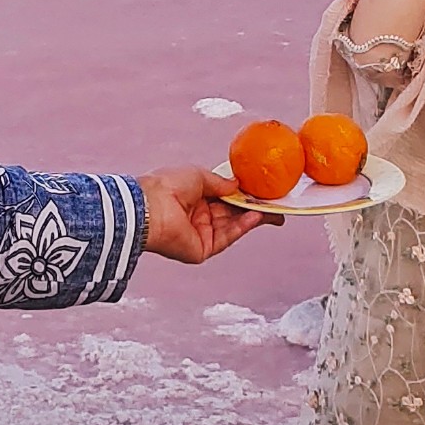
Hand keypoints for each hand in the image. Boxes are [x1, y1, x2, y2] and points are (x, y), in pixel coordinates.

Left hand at [136, 166, 280, 263]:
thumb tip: (237, 185)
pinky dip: (243, 227)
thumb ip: (220, 183)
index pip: (224, 198)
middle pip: (232, 214)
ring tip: (272, 210)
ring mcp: (200, 234)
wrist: (149, 207)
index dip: (243, 195)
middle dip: (254, 209)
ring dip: (253, 218)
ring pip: (233, 226)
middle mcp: (197, 217)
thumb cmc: (165, 186)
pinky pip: (227, 237)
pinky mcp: (201, 249)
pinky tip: (256, 216)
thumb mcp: (199, 176)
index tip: (262, 192)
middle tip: (275, 204)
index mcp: (193, 198)